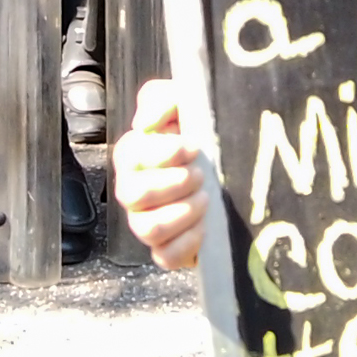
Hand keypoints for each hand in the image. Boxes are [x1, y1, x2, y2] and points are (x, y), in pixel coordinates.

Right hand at [113, 79, 213, 269]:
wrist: (226, 170)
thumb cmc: (200, 136)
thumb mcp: (183, 104)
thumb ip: (161, 99)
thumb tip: (145, 123)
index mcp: (133, 156)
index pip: (130, 156)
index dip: (164, 153)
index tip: (194, 146)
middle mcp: (132, 191)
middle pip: (134, 195)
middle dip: (174, 183)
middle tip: (201, 174)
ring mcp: (145, 223)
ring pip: (147, 228)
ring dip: (182, 212)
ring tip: (206, 198)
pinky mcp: (165, 250)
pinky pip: (164, 257)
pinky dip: (187, 243)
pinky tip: (205, 226)